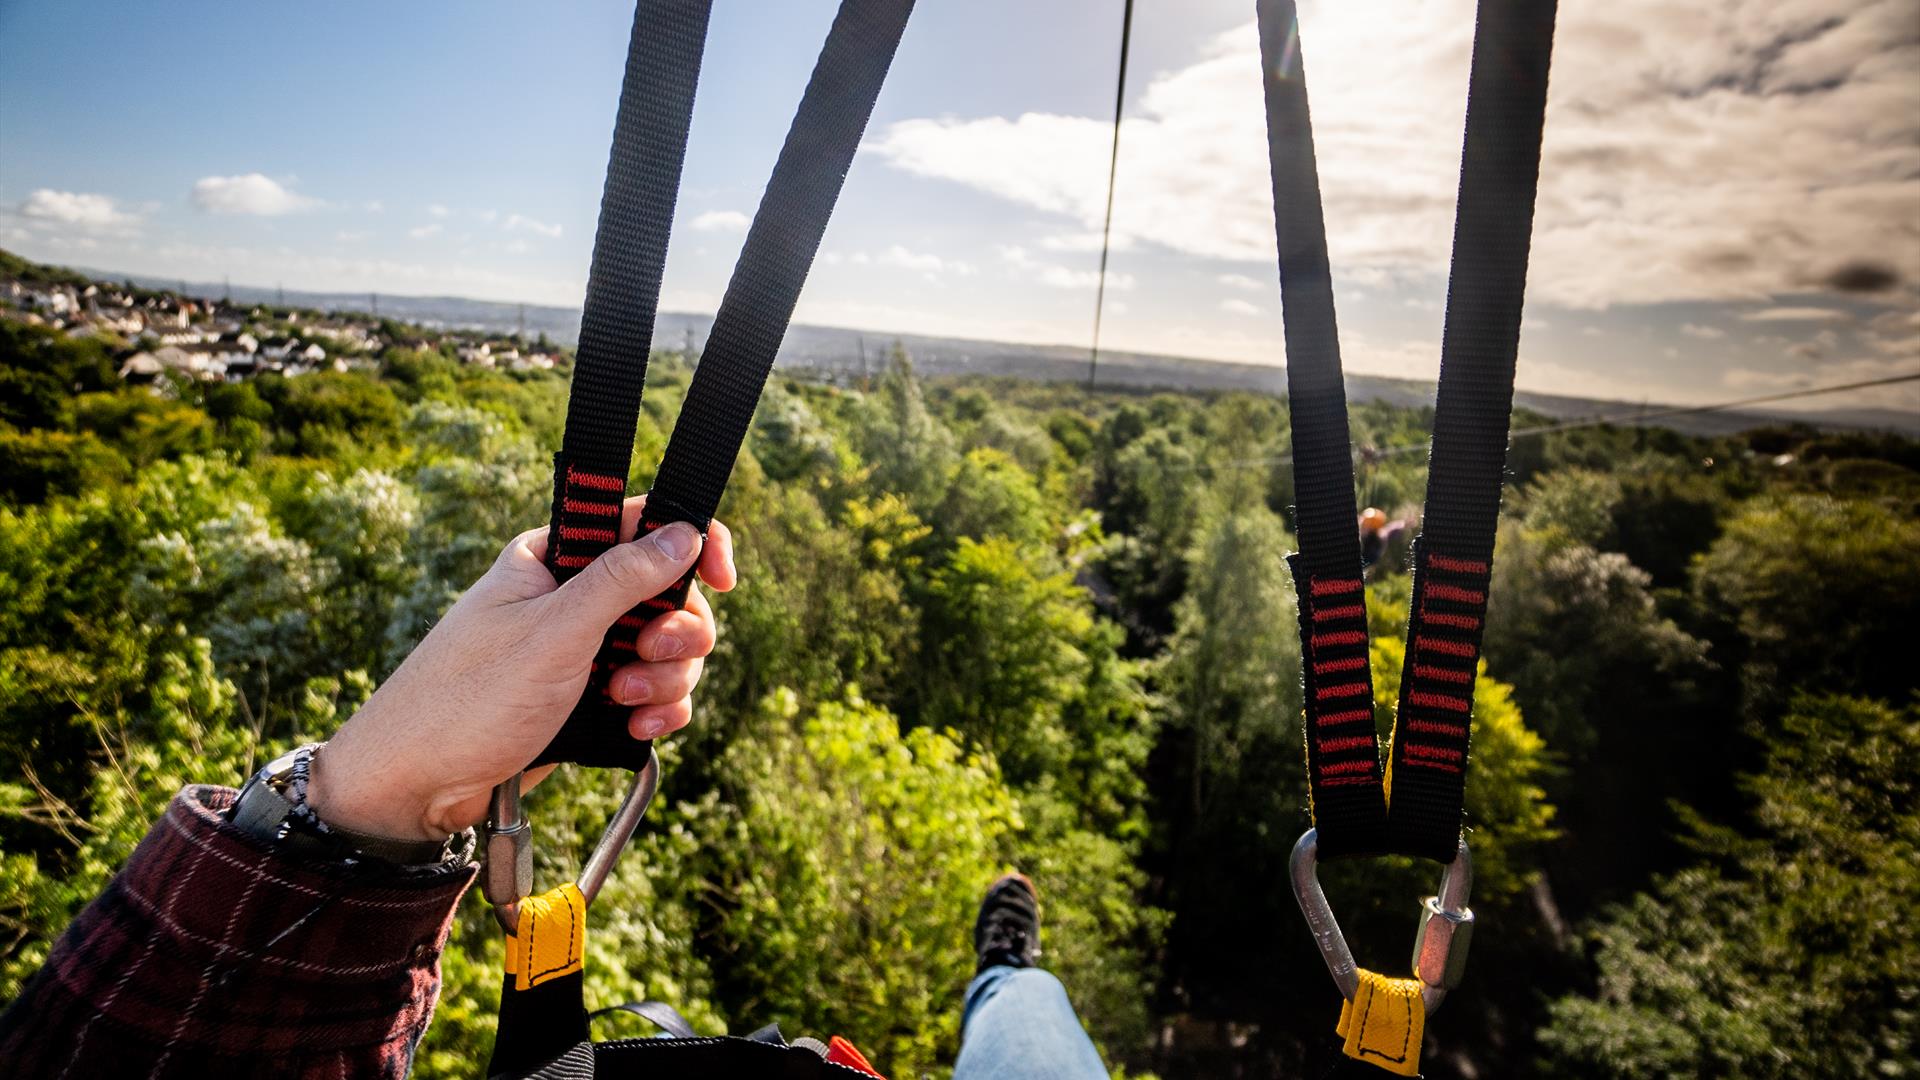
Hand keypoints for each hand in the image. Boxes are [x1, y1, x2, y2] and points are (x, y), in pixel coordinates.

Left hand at [306, 496, 736, 841]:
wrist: (415, 789)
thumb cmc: (466, 702)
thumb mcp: (552, 632)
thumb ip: (622, 579)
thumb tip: (684, 530)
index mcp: (554, 557)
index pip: (642, 522)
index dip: (692, 543)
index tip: (722, 579)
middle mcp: (571, 598)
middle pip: (669, 593)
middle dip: (676, 632)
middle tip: (650, 656)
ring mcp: (584, 651)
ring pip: (667, 648)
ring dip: (664, 679)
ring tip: (624, 703)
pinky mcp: (590, 699)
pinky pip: (653, 693)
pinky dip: (657, 710)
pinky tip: (638, 729)